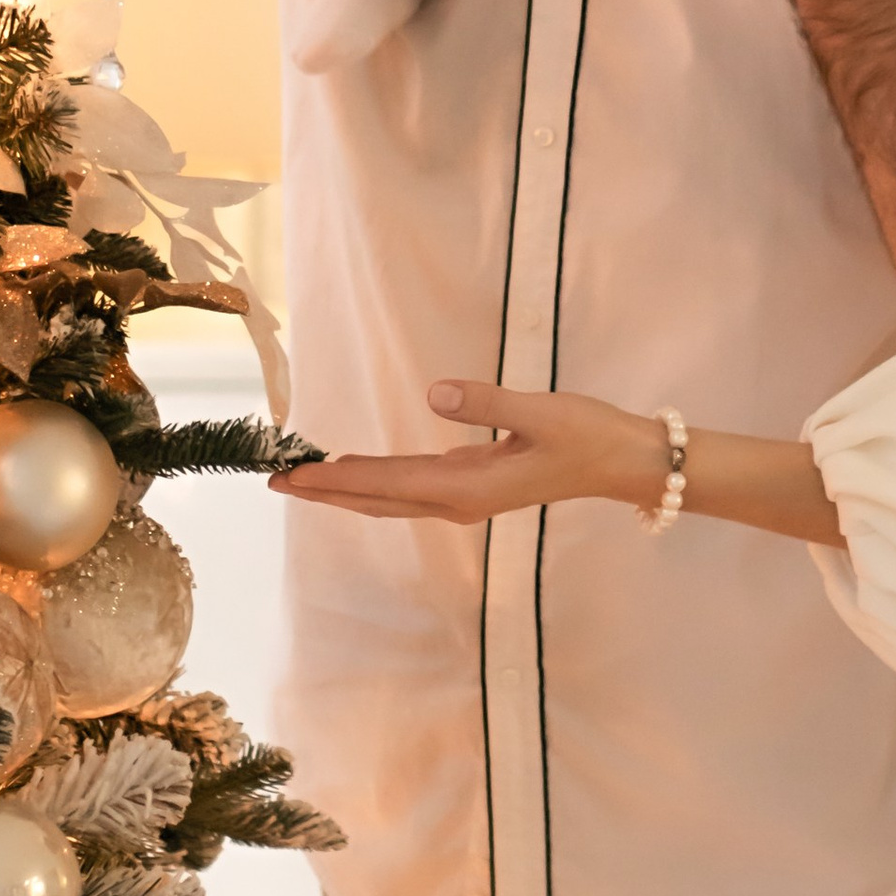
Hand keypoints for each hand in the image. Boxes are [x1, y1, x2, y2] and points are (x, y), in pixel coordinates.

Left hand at [275, 382, 668, 523]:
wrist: (621, 463)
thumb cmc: (586, 434)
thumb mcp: (541, 412)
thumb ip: (488, 401)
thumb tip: (435, 393)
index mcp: (468, 488)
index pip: (387, 483)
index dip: (336, 479)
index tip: (293, 475)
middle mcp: (459, 502)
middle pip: (377, 500)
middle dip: (325, 492)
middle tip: (274, 480)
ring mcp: (465, 497)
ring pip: (390, 500)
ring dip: (345, 491)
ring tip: (301, 480)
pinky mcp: (473, 486)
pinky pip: (409, 491)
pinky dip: (374, 483)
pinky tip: (357, 476)